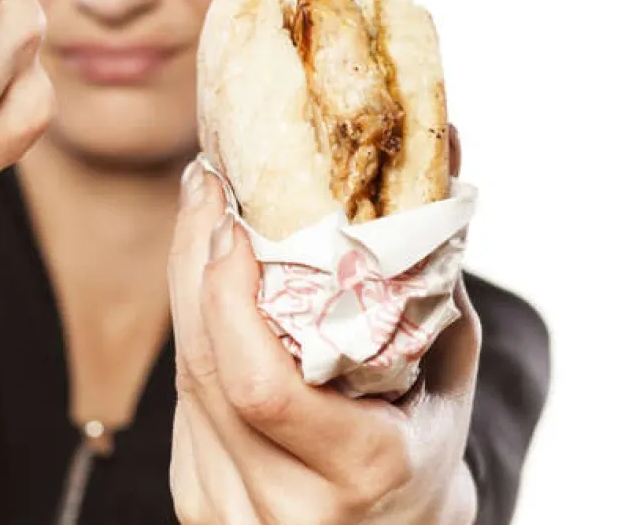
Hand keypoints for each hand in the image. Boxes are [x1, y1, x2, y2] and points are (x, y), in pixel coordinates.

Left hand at [168, 129, 479, 523]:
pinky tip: (205, 293)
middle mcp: (287, 506)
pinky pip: (182, 405)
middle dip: (193, 264)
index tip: (232, 219)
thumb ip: (434, 271)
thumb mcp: (448, 373)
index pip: (259, 386)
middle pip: (204, 369)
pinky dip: (194, 340)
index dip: (228, 297)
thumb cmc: (428, 444)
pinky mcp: (198, 504)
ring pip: (182, 382)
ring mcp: (232, 513)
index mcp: (360, 473)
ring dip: (184, 292)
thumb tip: (448, 143)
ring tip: (202, 220)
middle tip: (204, 189)